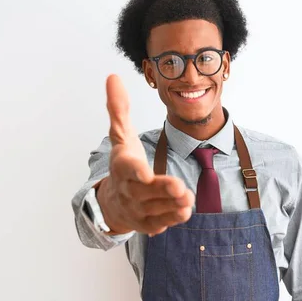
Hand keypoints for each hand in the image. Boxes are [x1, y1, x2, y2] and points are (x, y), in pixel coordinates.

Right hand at [97, 74, 194, 236]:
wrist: (113, 201)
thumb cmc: (123, 164)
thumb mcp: (120, 136)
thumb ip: (119, 108)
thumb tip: (113, 77)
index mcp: (123, 167)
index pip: (128, 170)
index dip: (137, 173)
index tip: (146, 175)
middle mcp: (129, 190)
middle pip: (146, 193)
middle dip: (163, 191)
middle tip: (182, 190)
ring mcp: (137, 208)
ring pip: (156, 210)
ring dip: (172, 206)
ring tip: (188, 200)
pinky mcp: (147, 224)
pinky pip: (160, 223)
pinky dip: (171, 219)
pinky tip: (184, 211)